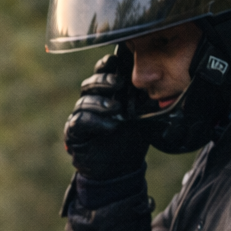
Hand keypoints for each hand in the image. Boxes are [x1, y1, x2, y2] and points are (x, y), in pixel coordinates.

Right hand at [64, 48, 149, 178]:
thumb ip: (144, 97)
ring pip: (84, 101)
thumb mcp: (144, 115)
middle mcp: (92, 102)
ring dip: (100, 103)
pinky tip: (111, 126)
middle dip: (103, 81)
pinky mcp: (74, 133)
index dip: (107, 64)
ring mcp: (81, 117)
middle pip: (90, 83)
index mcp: (107, 92)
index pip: (102, 71)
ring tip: (117, 109)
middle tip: (119, 84)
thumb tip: (156, 79)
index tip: (117, 61)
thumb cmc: (131, 139)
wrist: (120, 170)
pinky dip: (95, 121)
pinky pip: (79, 121)